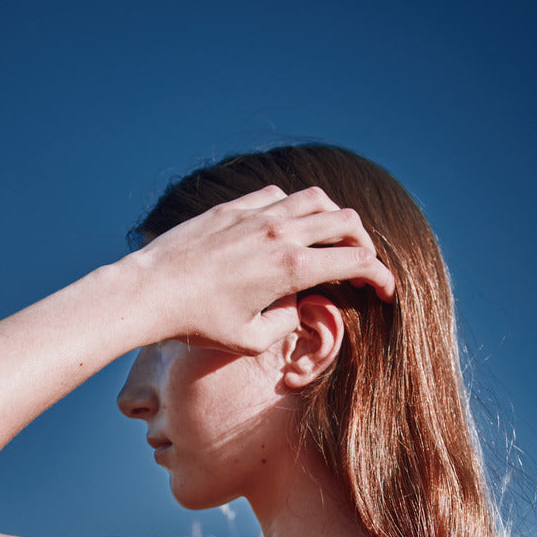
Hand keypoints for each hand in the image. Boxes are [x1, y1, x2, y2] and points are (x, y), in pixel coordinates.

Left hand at [129, 184, 395, 353]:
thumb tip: (297, 305)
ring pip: (316, 199)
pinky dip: (296, 207)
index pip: (357, 260)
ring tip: (332, 238)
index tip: (387, 290)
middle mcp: (280, 233)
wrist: (150, 292)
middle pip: (346, 221)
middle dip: (365, 243)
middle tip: (364, 263)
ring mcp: (256, 215)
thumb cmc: (197, 324)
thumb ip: (287, 321)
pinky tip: (289, 226)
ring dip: (334, 218)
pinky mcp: (233, 207)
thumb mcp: (251, 340)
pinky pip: (279, 195)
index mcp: (292, 268)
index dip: (381, 275)